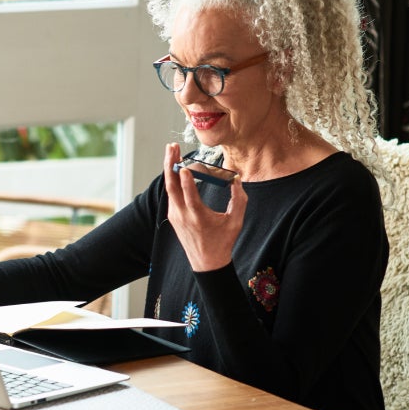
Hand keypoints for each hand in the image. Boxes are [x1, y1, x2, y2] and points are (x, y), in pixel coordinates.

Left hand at [162, 143, 246, 271]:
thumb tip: (237, 179)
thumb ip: (239, 199)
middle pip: (172, 187)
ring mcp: (175, 215)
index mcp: (198, 217)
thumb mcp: (236, 221)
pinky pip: (170, 194)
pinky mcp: (173, 216)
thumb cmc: (223, 241)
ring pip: (169, 188)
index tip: (184, 166)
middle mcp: (183, 215)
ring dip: (169, 169)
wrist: (207, 263)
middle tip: (172, 147)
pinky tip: (174, 167)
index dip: (186, 180)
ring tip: (171, 152)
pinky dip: (172, 179)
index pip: (189, 196)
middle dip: (171, 164)